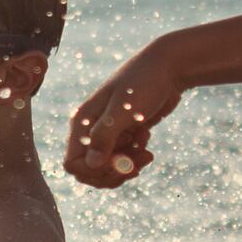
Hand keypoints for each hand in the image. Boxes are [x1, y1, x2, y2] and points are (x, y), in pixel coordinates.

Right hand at [60, 40, 188, 188]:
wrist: (168, 69)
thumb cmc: (144, 82)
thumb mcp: (124, 109)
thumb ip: (105, 136)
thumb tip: (92, 166)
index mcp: (83, 121)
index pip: (73, 163)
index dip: (95, 170)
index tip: (120, 160)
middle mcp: (90, 130)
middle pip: (90, 171)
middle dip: (114, 172)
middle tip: (137, 162)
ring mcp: (108, 134)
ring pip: (108, 169)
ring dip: (129, 166)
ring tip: (145, 146)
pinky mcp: (124, 136)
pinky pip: (123, 162)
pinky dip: (136, 158)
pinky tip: (146, 139)